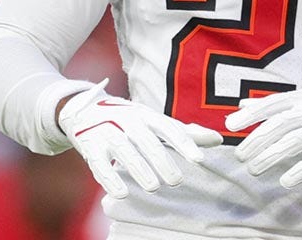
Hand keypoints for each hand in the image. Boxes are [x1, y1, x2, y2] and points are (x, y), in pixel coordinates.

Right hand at [58, 79, 222, 197]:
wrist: (84, 110)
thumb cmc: (129, 120)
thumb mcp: (155, 121)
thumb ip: (184, 132)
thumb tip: (217, 140)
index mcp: (146, 114)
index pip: (168, 127)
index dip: (183, 142)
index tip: (198, 159)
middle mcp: (127, 120)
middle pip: (146, 140)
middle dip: (162, 160)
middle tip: (176, 180)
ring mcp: (107, 131)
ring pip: (124, 151)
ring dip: (139, 169)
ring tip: (153, 187)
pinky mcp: (90, 146)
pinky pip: (99, 163)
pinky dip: (109, 178)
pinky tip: (121, 192)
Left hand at [225, 87, 301, 187]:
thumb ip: (275, 105)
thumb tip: (242, 105)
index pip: (274, 103)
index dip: (251, 114)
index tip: (230, 125)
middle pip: (282, 123)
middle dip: (258, 139)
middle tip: (240, 155)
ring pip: (296, 141)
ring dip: (272, 156)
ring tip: (254, 169)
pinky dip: (301, 170)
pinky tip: (285, 180)